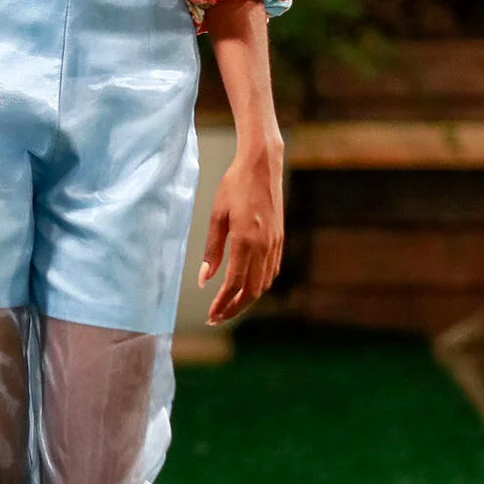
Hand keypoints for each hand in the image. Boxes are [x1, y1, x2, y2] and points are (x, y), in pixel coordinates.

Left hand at [197, 141, 283, 326]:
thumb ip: (212, 251)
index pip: (234, 284)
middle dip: (234, 308)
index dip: (222, 303)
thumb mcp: (216, 216)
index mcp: (245, 241)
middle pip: (252, 291)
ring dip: (246, 299)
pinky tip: (246, 286)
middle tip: (217, 317)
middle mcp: (263, 246)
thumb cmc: (234, 186)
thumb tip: (204, 280)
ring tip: (229, 305)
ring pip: (263, 284)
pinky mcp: (279, 239)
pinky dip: (258, 284)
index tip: (211, 314)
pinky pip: (271, 271)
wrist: (262, 166)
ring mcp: (274, 244)